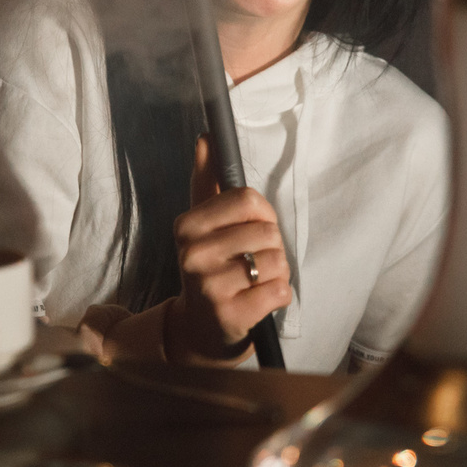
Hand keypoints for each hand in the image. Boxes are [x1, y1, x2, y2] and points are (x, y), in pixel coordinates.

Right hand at [165, 136, 290, 364]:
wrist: (201, 328)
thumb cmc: (210, 267)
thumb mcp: (203, 225)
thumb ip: (206, 180)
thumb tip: (205, 138)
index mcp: (186, 226)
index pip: (247, 199)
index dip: (262, 214)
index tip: (251, 229)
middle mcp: (192, 255)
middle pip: (266, 231)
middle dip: (272, 247)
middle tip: (252, 262)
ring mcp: (209, 287)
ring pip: (276, 261)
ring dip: (277, 273)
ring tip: (255, 282)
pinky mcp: (231, 315)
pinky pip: (280, 291)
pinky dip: (279, 296)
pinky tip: (260, 301)